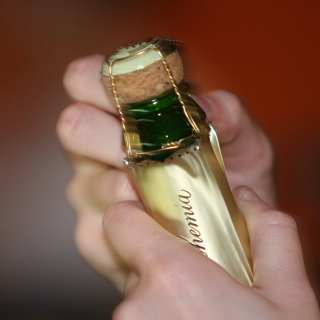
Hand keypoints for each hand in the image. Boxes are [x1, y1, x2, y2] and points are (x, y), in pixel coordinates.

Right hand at [57, 54, 276, 288]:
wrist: (238, 242)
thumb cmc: (234, 181)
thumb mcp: (245, 142)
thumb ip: (227, 114)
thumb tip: (203, 105)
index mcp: (120, 110)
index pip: (83, 78)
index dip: (100, 81)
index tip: (137, 98)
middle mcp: (94, 147)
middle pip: (73, 126)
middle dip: (114, 138)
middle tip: (155, 153)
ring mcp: (88, 193)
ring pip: (88, 184)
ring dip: (134, 190)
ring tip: (172, 197)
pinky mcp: (91, 239)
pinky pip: (100, 232)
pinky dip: (137, 232)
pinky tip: (165, 231)